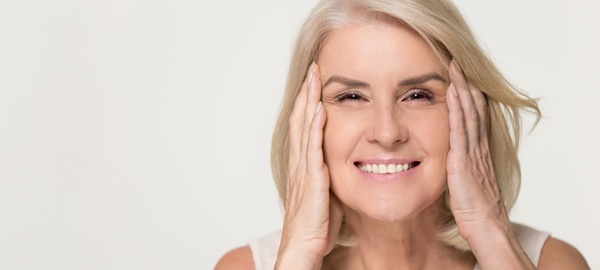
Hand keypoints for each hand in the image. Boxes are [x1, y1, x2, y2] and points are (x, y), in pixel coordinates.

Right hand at [275, 63, 343, 269]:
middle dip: (306, 94)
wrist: (303, 249)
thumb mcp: (326, 195)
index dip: (308, 103)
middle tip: (314, 69)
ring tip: (314, 78)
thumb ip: (330, 175)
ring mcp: (304, 172)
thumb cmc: (316, 227)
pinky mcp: (312, 182)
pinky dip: (314, 128)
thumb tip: (341, 165)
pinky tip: (319, 110)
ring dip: (309, 102)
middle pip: (300, 120)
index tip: (315, 82)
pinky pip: (313, 150)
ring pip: (304, 129)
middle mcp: (300, 164)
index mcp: (304, 166)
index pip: (304, 127)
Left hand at [445, 60, 508, 240]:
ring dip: (461, 89)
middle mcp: (478, 147)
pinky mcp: (463, 161)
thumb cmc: (475, 208)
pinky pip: (459, 130)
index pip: (476, 116)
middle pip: (474, 109)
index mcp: (479, 151)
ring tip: (454, 69)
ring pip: (469, 114)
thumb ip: (461, 166)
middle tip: (457, 63)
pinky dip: (456, 109)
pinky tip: (452, 94)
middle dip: (466, 85)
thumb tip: (451, 159)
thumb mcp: (467, 181)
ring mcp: (472, 153)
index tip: (462, 77)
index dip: (469, 95)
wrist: (485, 225)